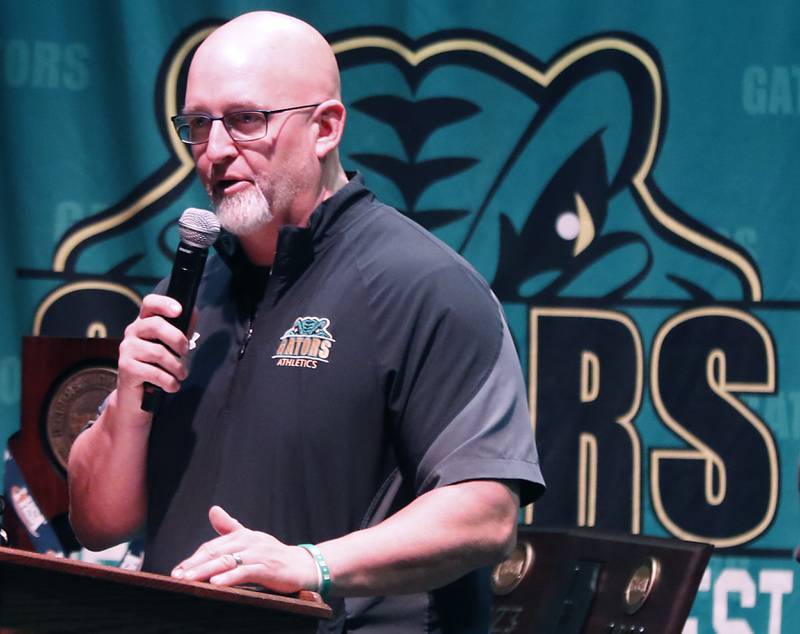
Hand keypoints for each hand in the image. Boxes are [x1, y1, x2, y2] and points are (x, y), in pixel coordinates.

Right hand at [115, 294, 191, 413]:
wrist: (136, 397)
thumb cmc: (156, 367)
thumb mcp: (171, 346)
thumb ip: (182, 329)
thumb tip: (193, 311)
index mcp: (144, 323)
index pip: (149, 303)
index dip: (164, 303)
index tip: (179, 310)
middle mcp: (132, 332)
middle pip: (156, 325)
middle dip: (177, 339)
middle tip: (185, 352)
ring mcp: (127, 350)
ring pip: (158, 352)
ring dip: (177, 367)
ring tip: (182, 375)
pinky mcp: (126, 368)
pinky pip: (154, 372)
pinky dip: (169, 381)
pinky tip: (172, 385)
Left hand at [171, 506, 318, 593]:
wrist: (303, 566)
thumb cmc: (273, 554)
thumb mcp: (250, 539)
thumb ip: (230, 527)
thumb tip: (212, 510)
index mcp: (243, 536)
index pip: (212, 547)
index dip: (194, 558)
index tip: (177, 570)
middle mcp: (249, 542)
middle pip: (216, 553)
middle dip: (194, 565)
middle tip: (177, 576)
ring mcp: (259, 554)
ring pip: (227, 562)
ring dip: (205, 571)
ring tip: (189, 580)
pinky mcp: (268, 568)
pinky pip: (246, 572)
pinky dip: (230, 578)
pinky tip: (216, 583)